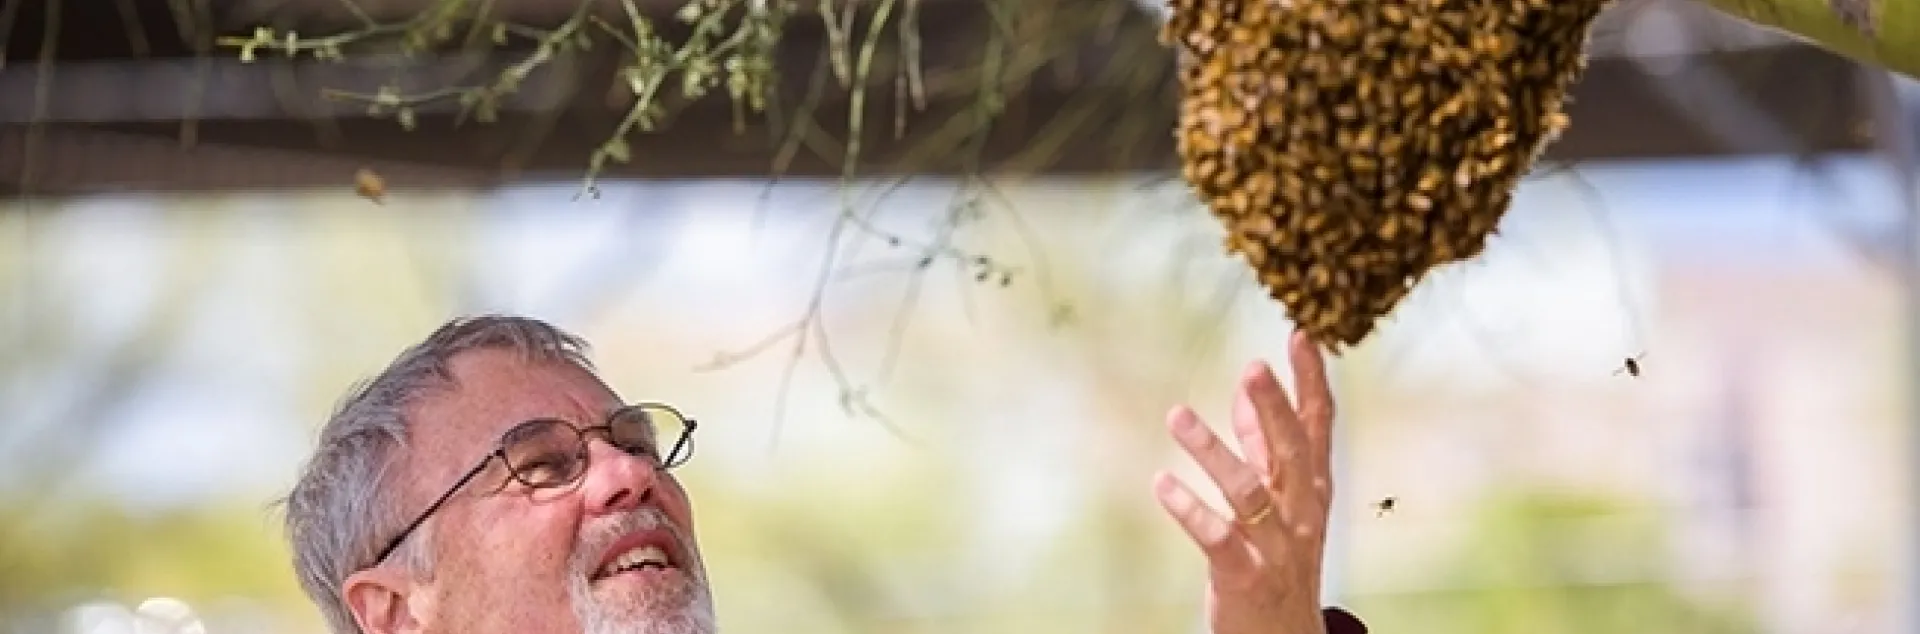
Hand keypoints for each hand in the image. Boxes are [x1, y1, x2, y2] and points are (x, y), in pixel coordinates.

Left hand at [1154, 331, 1335, 633]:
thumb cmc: (1280, 560)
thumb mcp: (1281, 501)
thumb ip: (1265, 447)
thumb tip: (1249, 391)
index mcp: (1311, 489)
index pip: (1317, 426)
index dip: (1311, 381)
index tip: (1301, 336)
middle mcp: (1301, 513)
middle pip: (1291, 452)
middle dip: (1274, 408)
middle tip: (1252, 367)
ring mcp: (1276, 546)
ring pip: (1249, 491)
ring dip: (1214, 451)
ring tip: (1177, 417)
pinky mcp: (1246, 575)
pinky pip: (1218, 538)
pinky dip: (1189, 510)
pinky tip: (1161, 484)